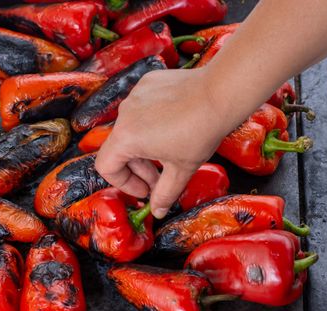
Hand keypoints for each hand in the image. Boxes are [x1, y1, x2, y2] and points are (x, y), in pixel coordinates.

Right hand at [95, 67, 236, 218]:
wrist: (219, 93)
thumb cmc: (200, 132)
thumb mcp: (181, 170)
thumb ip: (164, 194)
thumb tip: (157, 212)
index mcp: (126, 138)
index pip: (106, 167)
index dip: (124, 184)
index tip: (145, 190)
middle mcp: (124, 114)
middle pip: (120, 148)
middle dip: (139, 169)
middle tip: (160, 179)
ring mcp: (135, 96)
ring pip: (131, 128)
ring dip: (145, 147)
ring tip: (170, 153)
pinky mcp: (147, 83)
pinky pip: (142, 109)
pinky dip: (152, 122)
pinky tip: (175, 126)